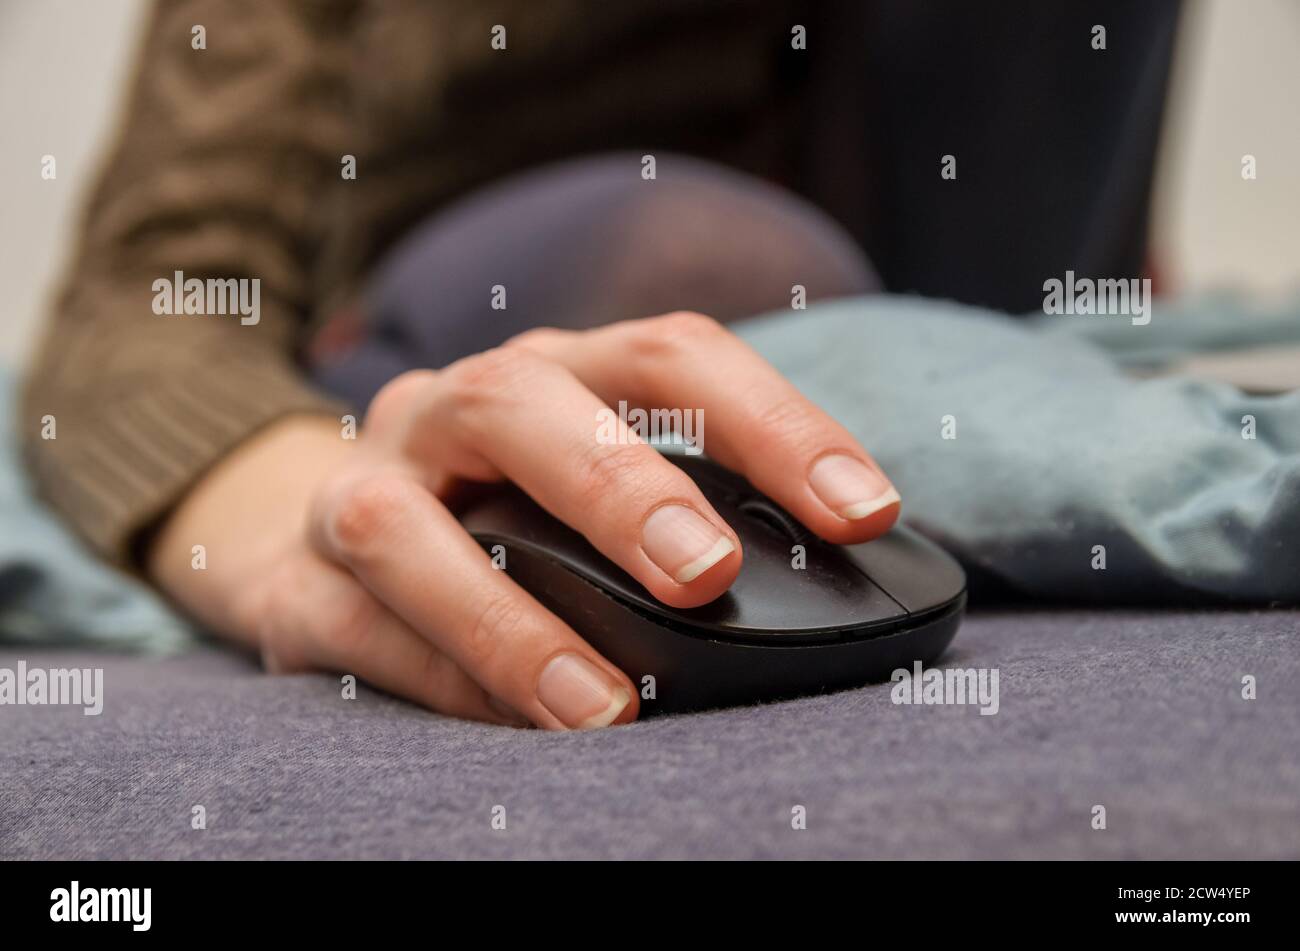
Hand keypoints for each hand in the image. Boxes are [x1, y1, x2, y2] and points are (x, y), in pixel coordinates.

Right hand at [150, 312, 899, 728]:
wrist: (304, 527)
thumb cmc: (492, 507)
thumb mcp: (586, 478)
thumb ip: (681, 512)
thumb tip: (824, 581)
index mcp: (556, 374)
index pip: (670, 357)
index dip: (774, 422)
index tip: (865, 511)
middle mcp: (456, 406)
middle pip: (525, 402)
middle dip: (621, 486)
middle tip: (708, 577)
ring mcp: (365, 483)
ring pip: (406, 524)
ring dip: (511, 620)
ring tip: (607, 708)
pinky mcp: (297, 579)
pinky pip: (358, 626)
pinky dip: (443, 681)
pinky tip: (519, 728)